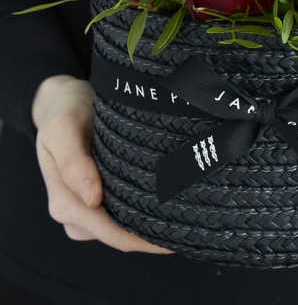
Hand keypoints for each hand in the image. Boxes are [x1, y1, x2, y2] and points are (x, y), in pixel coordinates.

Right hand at [32, 74, 171, 253]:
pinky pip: (124, 213)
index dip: (142, 239)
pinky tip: (169, 201)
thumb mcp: (62, 129)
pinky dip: (144, 210)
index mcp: (65, 203)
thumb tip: (93, 200)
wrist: (62, 101)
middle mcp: (75, 212)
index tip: (175, 235)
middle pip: (120, 236)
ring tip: (186, 211)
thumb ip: (73, 163)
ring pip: (123, 228)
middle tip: (192, 225)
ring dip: (150, 224)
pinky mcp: (99, 199)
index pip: (109, 232)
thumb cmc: (65, 113)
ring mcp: (87, 209)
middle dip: (153, 235)